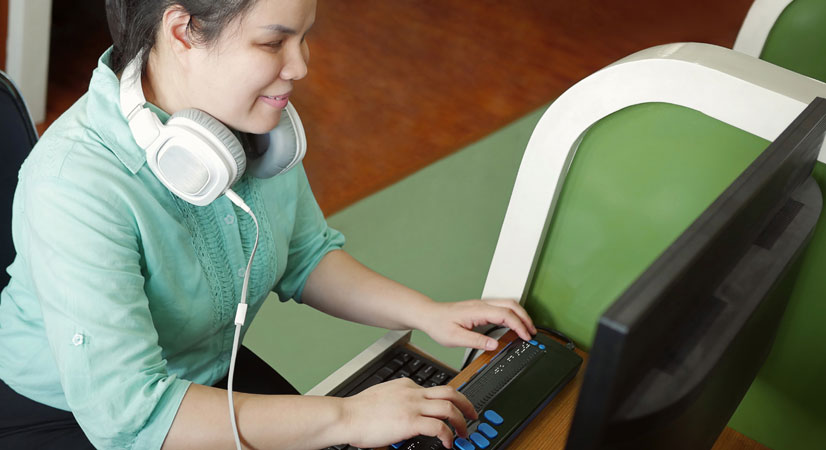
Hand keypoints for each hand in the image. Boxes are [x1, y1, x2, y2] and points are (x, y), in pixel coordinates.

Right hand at [341, 378, 477, 448]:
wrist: (345, 416)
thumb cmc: (357, 412)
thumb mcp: (382, 398)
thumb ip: (397, 401)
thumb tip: (403, 414)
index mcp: (406, 385)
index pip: (434, 389)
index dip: (447, 400)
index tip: (452, 410)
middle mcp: (412, 392)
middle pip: (450, 392)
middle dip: (466, 403)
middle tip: (472, 415)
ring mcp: (412, 405)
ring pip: (449, 407)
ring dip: (461, 421)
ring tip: (464, 433)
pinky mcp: (410, 421)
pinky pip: (438, 426)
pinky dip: (448, 435)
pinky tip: (448, 443)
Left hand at [419, 299, 536, 350]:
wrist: (429, 315)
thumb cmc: (439, 325)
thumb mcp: (455, 338)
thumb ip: (476, 341)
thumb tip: (494, 345)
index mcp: (477, 311)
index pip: (505, 314)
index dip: (519, 325)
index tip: (526, 337)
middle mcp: (482, 304)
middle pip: (512, 305)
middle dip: (525, 318)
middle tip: (532, 333)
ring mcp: (482, 304)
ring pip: (508, 304)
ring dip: (520, 315)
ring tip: (527, 329)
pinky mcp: (481, 308)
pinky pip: (502, 307)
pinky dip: (513, 314)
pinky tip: (514, 324)